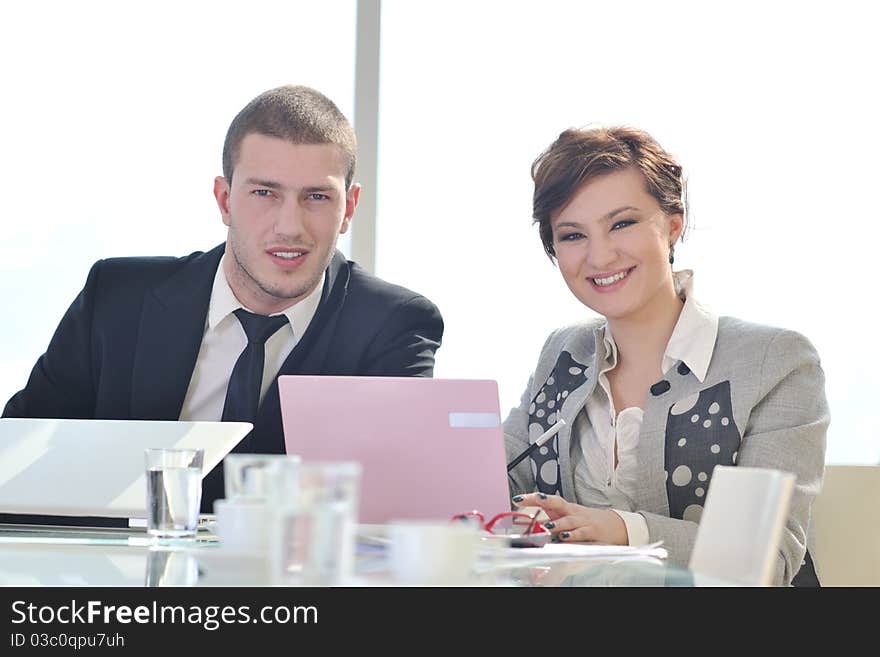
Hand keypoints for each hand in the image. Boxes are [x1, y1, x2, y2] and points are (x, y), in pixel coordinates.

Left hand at [512, 492, 628, 544]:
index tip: (517, 499)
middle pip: (557, 503)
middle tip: (532, 500)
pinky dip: (574, 535)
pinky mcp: (592, 531)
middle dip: (543, 501)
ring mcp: (583, 521)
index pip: (546, 500)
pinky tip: (565, 537)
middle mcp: (572, 512)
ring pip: (568, 520)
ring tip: (547, 526)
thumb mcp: (568, 516)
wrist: (614, 525)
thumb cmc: (586, 521)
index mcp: (565, 508)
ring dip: (557, 523)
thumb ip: (551, 518)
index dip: (532, 498)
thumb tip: (530, 523)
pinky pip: (582, 533)